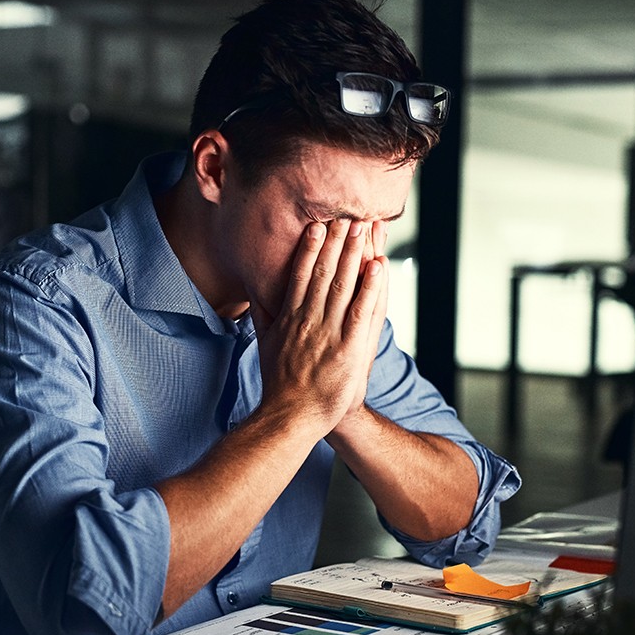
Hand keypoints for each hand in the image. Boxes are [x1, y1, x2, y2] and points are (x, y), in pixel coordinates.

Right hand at [251, 218, 389, 433]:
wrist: (291, 418)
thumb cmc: (279, 384)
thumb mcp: (264, 345)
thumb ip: (263, 316)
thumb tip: (255, 292)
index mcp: (290, 318)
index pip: (301, 275)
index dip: (311, 248)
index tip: (319, 225)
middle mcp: (308, 320)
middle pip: (325, 272)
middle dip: (337, 242)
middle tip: (347, 215)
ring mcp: (329, 333)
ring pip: (344, 285)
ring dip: (354, 254)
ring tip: (363, 228)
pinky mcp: (348, 348)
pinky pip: (362, 311)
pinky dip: (370, 287)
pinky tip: (378, 266)